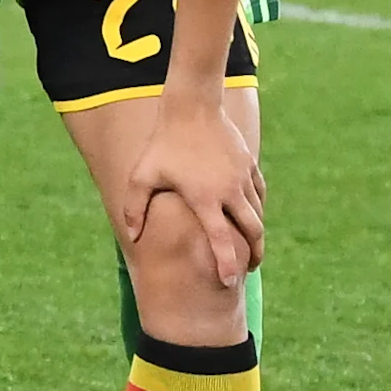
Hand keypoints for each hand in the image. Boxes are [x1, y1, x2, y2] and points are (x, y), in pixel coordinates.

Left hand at [121, 91, 264, 287]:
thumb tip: (132, 237)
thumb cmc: (163, 144)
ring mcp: (243, 177)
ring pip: (258, 213)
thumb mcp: (142, 175)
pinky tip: (251, 214)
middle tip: (249, 268)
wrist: (192, 107)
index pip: (222, 240)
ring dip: (257, 232)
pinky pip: (259, 193)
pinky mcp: (250, 165)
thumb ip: (135, 208)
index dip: (227, 264)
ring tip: (250, 245)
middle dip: (254, 254)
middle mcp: (229, 191)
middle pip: (253, 231)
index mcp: (205, 198)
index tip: (229, 282)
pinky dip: (257, 208)